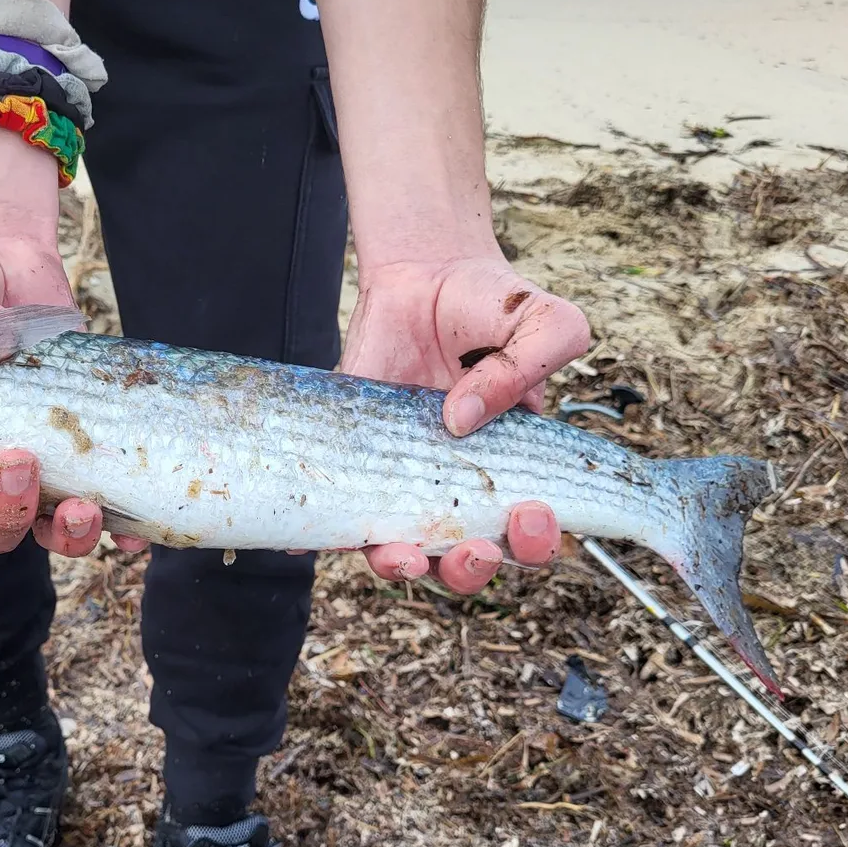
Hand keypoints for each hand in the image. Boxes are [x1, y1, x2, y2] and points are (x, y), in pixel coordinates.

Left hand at [339, 255, 590, 593]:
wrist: (427, 275)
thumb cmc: (494, 307)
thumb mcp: (543, 321)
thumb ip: (525, 369)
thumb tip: (459, 420)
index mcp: (513, 472)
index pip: (526, 537)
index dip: (532, 544)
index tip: (529, 514)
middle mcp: (456, 488)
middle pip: (464, 563)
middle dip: (470, 570)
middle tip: (474, 548)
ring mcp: (401, 479)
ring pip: (400, 551)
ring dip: (402, 567)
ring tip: (401, 555)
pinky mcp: (352, 462)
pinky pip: (334, 510)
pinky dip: (318, 531)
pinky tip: (304, 538)